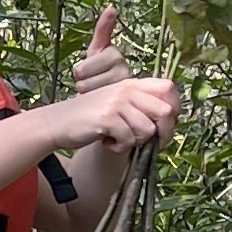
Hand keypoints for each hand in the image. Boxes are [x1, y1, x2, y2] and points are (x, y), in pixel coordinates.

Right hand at [63, 74, 180, 153]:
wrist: (57, 122)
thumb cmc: (90, 117)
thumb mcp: (117, 103)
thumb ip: (141, 106)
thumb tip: (170, 121)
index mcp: (132, 84)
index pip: (169, 88)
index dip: (174, 109)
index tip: (165, 126)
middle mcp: (127, 90)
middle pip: (165, 111)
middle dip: (163, 134)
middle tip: (149, 144)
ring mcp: (116, 103)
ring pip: (147, 130)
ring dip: (136, 142)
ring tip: (119, 139)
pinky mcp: (106, 118)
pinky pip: (128, 139)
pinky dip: (119, 148)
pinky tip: (107, 143)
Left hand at [70, 4, 130, 96]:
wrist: (110, 93)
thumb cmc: (100, 69)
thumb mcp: (98, 48)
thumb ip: (103, 29)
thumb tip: (112, 7)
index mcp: (114, 54)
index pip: (83, 66)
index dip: (83, 69)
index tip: (94, 68)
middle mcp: (122, 68)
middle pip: (81, 76)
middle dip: (83, 80)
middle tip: (93, 81)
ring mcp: (120, 86)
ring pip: (85, 90)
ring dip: (88, 93)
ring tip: (97, 91)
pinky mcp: (119, 102)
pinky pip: (93, 98)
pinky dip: (91, 99)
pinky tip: (99, 100)